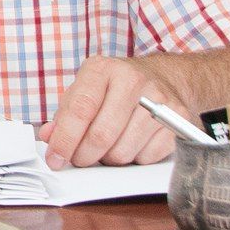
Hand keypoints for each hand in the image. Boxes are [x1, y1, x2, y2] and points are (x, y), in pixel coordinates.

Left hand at [40, 57, 184, 169]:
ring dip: (108, 159)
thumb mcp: (85, 90)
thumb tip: (49, 138)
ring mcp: (159, 100)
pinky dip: (134, 159)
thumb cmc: (115, 88)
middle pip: (102, 135)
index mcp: (103, 70)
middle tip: (80, 159)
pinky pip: (147, 158)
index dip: (65, 139)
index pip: (80, 109)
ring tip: (108, 146)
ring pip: (123, 152)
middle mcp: (133, 80)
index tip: (55, 159)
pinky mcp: (180, 120)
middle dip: (84, 156)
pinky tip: (132, 143)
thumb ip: (65, 114)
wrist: (163, 77)